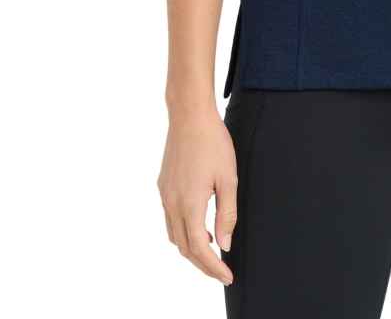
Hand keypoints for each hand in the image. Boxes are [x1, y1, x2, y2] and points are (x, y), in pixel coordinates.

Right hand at [157, 105, 237, 286]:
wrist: (189, 116)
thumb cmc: (213, 143)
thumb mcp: (228, 178)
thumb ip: (226, 214)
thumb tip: (224, 244)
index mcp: (190, 204)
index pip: (199, 248)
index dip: (213, 267)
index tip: (227, 275)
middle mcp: (172, 203)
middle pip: (184, 247)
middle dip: (202, 263)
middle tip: (221, 270)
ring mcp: (165, 194)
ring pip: (174, 235)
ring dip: (191, 248)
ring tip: (212, 250)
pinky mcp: (163, 186)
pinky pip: (170, 218)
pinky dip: (183, 231)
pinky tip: (199, 224)